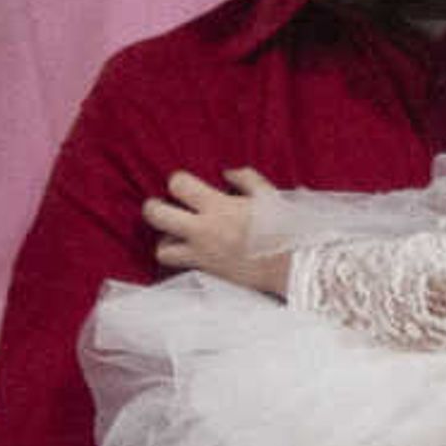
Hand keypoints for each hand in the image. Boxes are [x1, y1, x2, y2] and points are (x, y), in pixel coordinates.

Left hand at [143, 168, 291, 295]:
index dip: (178, 181)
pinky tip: (192, 251)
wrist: (293, 267)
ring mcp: (202, 254)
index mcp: (219, 207)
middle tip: (161, 206)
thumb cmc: (284, 229)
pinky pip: (179, 266)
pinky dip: (180, 258)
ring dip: (165, 240)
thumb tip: (227, 172)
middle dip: (152, 208)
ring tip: (177, 235)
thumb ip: (247, 179)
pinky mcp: (207, 272)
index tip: (187, 185)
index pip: (179, 185)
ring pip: (161, 249)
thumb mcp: (269, 196)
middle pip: (156, 215)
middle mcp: (204, 231)